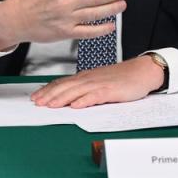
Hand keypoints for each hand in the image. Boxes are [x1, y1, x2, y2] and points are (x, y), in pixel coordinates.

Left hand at [30, 56, 164, 108]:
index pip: (62, 83)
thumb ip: (84, 88)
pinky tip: (76, 106)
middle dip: (49, 95)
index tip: (35, 97)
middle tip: (36, 103)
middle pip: (65, 87)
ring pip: (76, 91)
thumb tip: (68, 97)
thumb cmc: (121, 78)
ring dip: (62, 98)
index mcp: (85, 77)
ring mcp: (99, 84)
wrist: (142, 71)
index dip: (47, 90)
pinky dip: (84, 101)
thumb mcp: (98, 81)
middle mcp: (89, 79)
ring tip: (50, 105)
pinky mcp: (111, 90)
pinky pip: (95, 96)